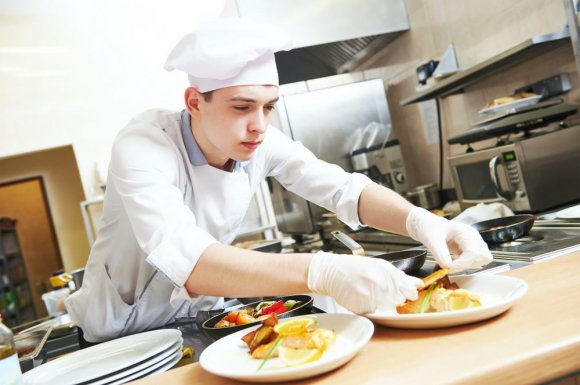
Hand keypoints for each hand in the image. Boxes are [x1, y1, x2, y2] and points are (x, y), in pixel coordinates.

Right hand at [307, 252, 422, 313]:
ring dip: (381, 302)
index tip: (404, 291)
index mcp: (386, 272)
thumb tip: (419, 284)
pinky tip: (360, 296)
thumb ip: (400, 276)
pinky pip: (373, 312)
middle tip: (379, 288)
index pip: (410, 291)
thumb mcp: (379, 265)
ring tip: (368, 291)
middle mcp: (379, 284)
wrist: (330, 271)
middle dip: (393, 296)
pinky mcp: (361, 307)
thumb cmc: (354, 267)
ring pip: (387, 307)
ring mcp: (370, 297)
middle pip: (399, 300)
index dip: (408, 292)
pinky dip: (369, 306)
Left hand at [406, 207, 492, 270]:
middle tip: (450, 264)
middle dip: (466, 265)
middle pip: (482, 257)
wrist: (427, 226)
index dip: (462, 264)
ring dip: (466, 265)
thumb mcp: (430, 239)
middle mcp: (473, 237)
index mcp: (465, 231)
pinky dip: (465, 264)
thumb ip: (439, 252)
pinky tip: (453, 260)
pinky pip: (475, 261)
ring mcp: (474, 243)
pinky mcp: (471, 248)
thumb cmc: (429, 228)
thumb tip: (447, 266)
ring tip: (451, 260)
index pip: (473, 252)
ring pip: (482, 260)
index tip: (448, 268)